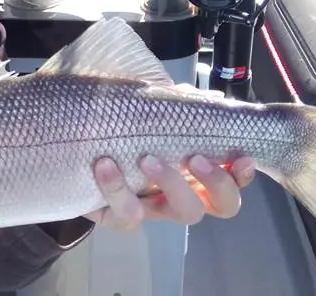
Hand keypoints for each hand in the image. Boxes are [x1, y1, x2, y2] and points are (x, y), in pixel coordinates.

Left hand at [83, 84, 255, 230]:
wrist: (72, 146)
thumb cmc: (122, 129)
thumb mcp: (152, 112)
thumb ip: (181, 104)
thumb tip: (211, 99)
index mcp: (196, 172)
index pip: (234, 181)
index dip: (243, 175)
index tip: (242, 157)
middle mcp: (182, 195)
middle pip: (222, 206)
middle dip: (215, 182)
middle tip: (194, 158)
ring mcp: (155, 210)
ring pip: (182, 213)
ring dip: (171, 183)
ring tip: (147, 158)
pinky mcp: (120, 217)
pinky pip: (127, 214)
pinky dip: (116, 188)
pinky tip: (104, 165)